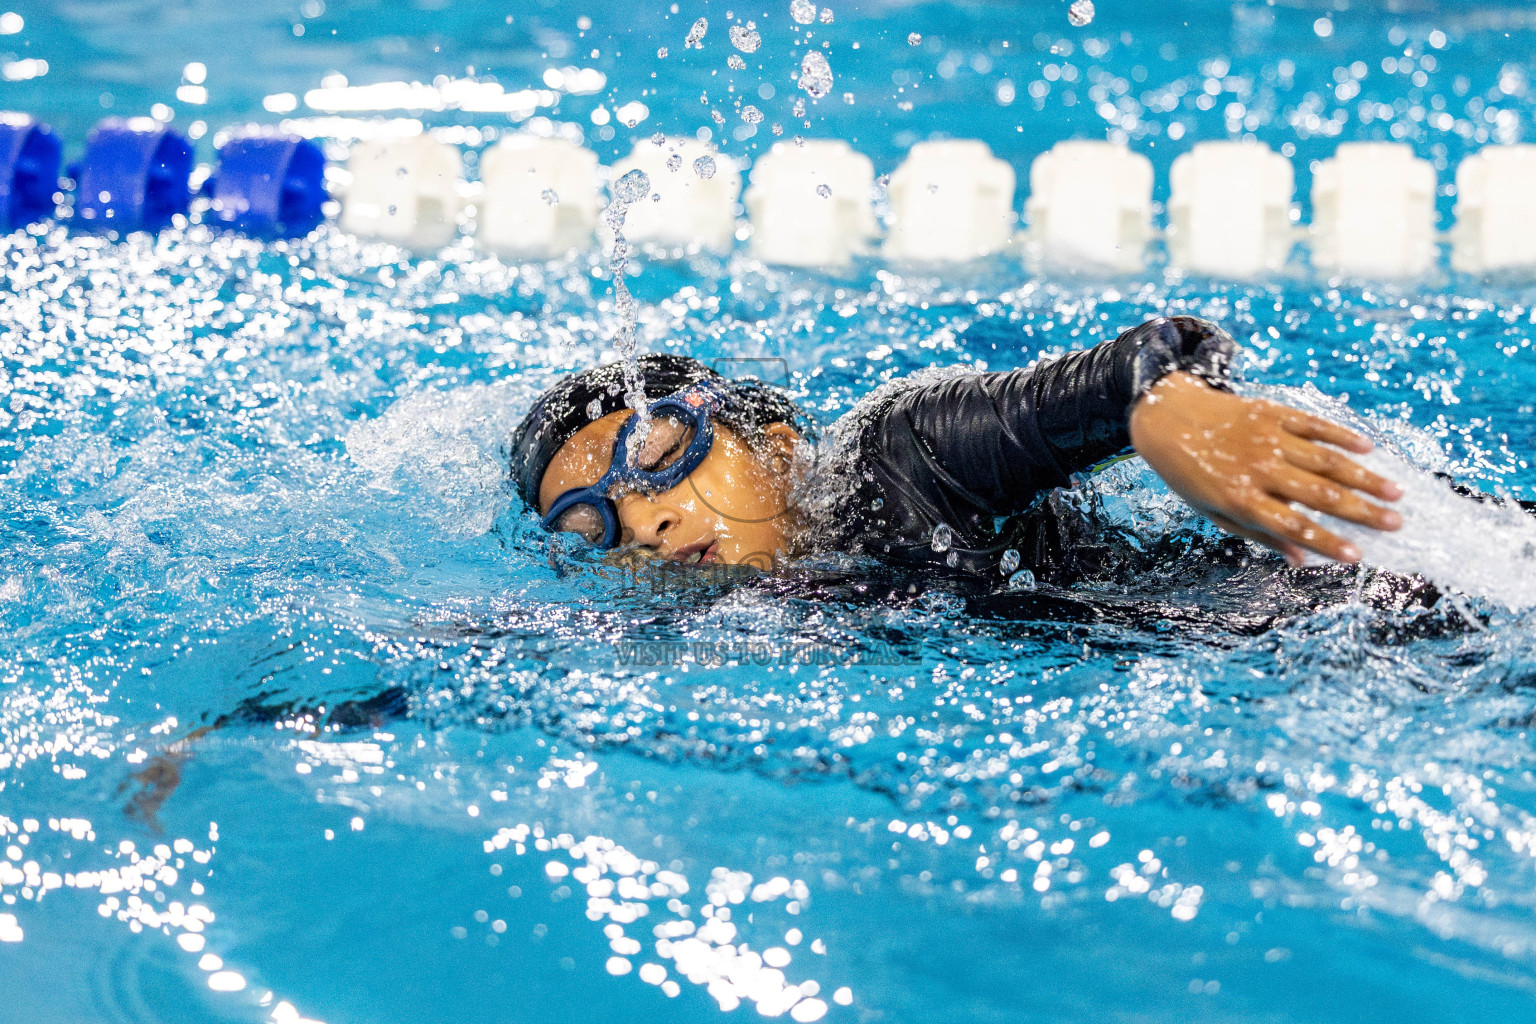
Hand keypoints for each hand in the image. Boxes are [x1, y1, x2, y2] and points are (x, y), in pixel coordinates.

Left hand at [1128, 371, 1402, 564]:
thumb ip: (1260, 534)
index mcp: (1242, 499)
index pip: (1294, 526)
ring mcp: (1268, 438)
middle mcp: (1258, 469)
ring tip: (1396, 492)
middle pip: (1320, 495)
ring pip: (1326, 460)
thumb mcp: (1214, 512)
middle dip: (1362, 511)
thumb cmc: (1192, 474)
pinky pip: (1314, 425)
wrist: (1168, 419)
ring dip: (1364, 477)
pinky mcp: (1272, 413)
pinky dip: (1342, 436)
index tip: (1358, 556)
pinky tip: (1368, 449)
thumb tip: (1301, 561)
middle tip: (1397, 523)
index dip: (1327, 542)